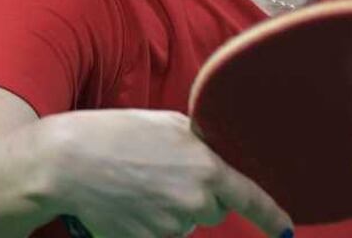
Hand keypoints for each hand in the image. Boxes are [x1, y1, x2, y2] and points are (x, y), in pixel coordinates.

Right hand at [38, 109, 292, 237]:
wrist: (65, 163)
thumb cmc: (116, 134)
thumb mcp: (170, 124)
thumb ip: (201, 144)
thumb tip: (215, 156)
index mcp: (206, 169)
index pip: (250, 198)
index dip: (271, 216)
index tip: (285, 228)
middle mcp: (193, 202)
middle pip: (213, 210)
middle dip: (200, 197)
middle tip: (165, 174)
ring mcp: (168, 227)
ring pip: (184, 224)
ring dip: (171, 210)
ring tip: (138, 185)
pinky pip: (158, 235)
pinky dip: (148, 223)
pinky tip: (127, 203)